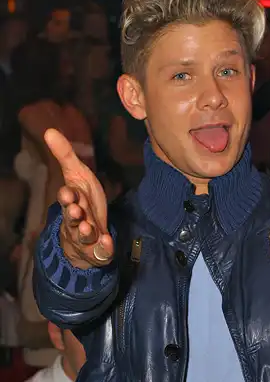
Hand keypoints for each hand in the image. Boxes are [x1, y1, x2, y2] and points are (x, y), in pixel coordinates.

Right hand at [44, 129, 113, 269]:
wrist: (88, 230)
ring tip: (89, 229)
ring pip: (83, 236)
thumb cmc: (82, 199)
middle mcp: (76, 220)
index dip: (67, 197)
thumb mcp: (77, 175)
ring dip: (85, 232)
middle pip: (72, 219)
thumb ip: (65, 155)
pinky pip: (101, 250)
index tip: (68, 193)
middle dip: (73, 215)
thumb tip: (49, 130)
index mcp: (71, 202)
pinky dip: (104, 248)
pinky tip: (108, 243)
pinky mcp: (98, 248)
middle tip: (77, 211)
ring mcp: (86, 236)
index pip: (66, 199)